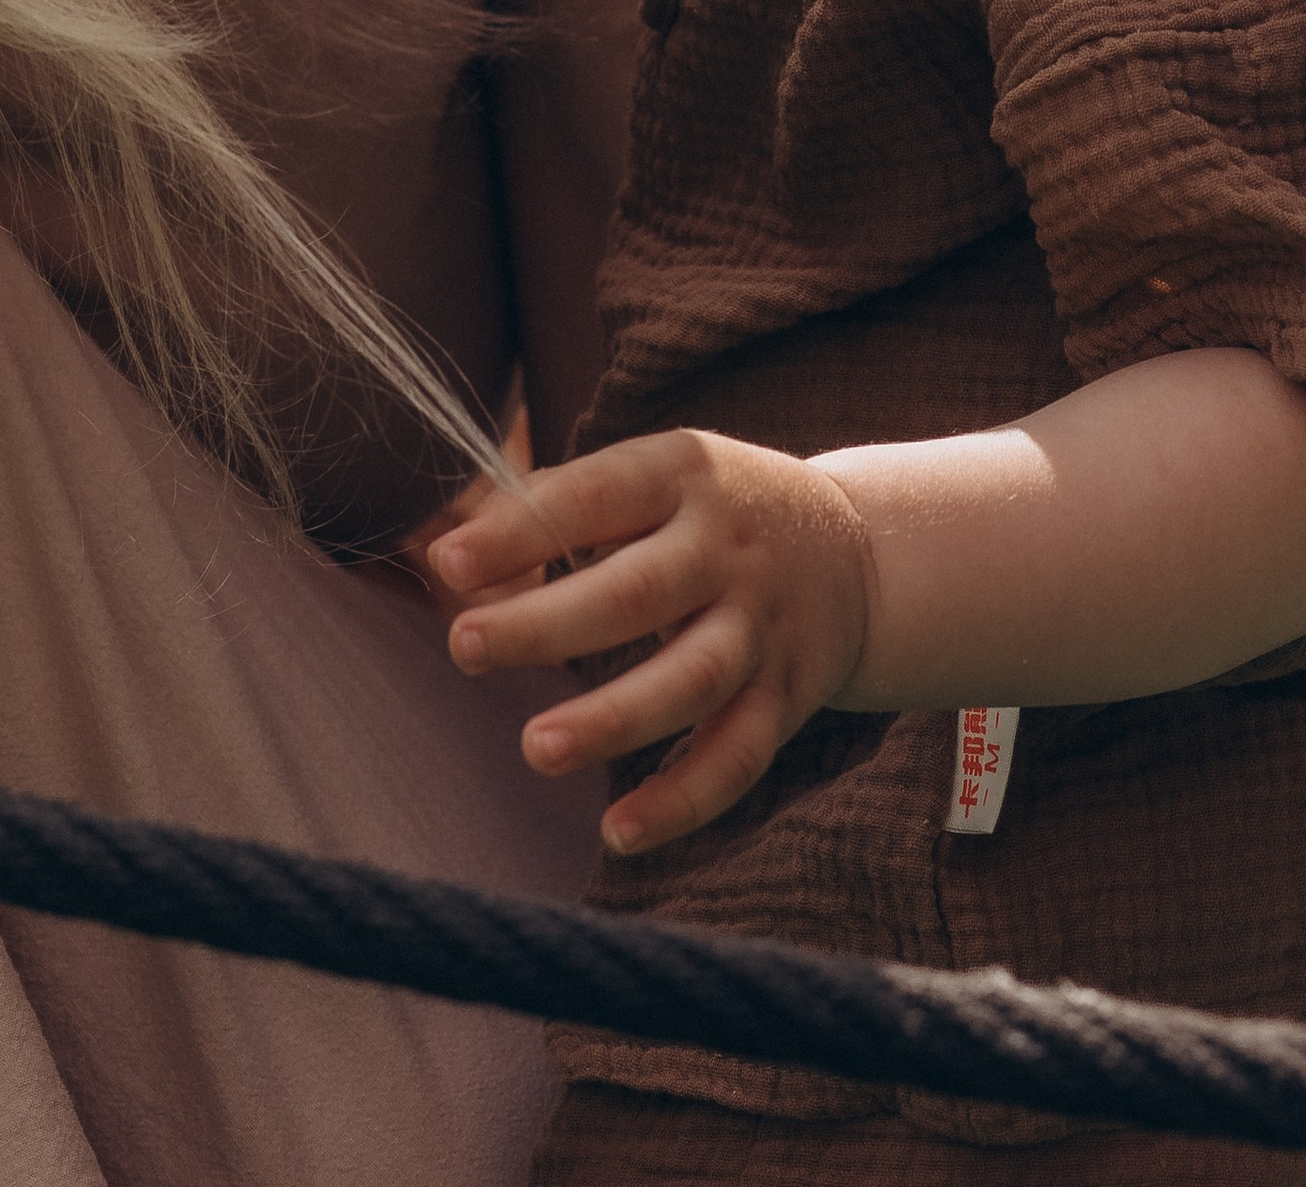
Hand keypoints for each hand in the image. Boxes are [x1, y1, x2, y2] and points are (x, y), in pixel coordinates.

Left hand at [427, 428, 874, 853]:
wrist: (859, 551)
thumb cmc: (710, 511)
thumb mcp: (657, 473)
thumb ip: (560, 502)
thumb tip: (454, 548)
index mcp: (684, 474)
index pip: (596, 495)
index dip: (522, 529)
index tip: (446, 563)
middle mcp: (727, 549)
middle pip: (638, 591)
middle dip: (548, 622)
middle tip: (464, 645)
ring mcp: (761, 627)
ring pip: (692, 679)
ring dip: (614, 719)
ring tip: (537, 747)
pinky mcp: (785, 697)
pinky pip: (737, 757)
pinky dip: (682, 799)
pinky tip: (619, 832)